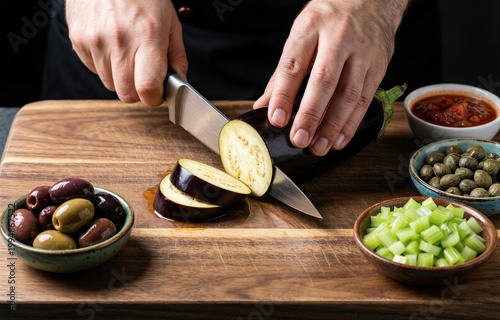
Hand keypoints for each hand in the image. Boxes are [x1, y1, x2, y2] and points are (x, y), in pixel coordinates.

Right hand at [65, 0, 187, 105]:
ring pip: (109, 84)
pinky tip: (111, 44)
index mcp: (147, 36)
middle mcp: (119, 41)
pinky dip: (105, 65)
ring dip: (121, 77)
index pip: (147, 88)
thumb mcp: (170, 21)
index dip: (154, 97)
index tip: (158, 92)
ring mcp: (95, 41)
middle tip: (144, 74)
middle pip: (126, 94)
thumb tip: (180, 83)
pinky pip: (94, 69)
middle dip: (138, 91)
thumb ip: (177, 56)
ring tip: (127, 53)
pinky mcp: (78, 40)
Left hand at [253, 0, 407, 155]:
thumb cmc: (330, 19)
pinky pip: (365, 99)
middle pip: (324, 81)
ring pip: (348, 94)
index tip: (276, 119)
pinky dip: (352, 123)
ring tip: (318, 147)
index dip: (284, 95)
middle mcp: (340, 36)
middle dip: (310, 115)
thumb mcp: (301, 34)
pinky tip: (339, 139)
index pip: (294, 64)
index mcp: (312, 25)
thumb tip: (264, 105)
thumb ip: (283, 72)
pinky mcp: (379, 65)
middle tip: (298, 139)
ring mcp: (363, 51)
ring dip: (332, 126)